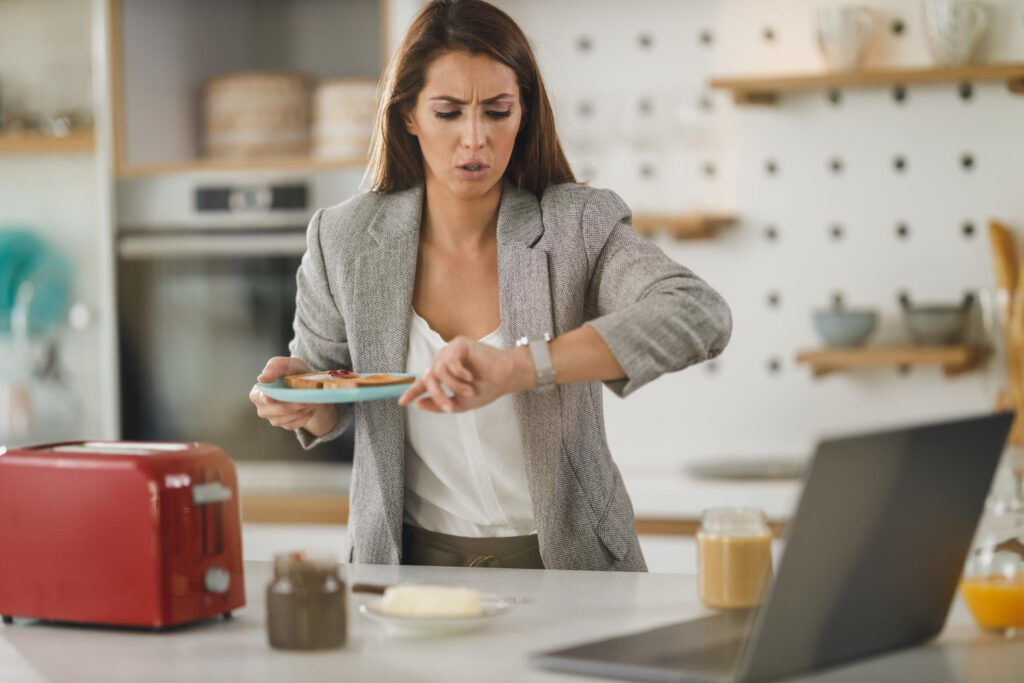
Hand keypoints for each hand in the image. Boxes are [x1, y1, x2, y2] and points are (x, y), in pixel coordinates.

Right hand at [249, 356, 338, 435]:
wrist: (310, 387)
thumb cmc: (295, 373)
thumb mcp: (289, 364)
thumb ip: (275, 365)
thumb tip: (261, 378)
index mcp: (258, 392)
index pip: (259, 398)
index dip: (265, 398)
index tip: (270, 398)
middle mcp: (262, 407)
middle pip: (279, 409)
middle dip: (296, 403)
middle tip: (308, 396)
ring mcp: (273, 418)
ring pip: (289, 417)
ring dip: (303, 408)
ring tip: (311, 399)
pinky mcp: (285, 425)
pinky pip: (295, 423)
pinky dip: (305, 415)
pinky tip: (309, 407)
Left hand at [397, 336, 534, 412]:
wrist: (506, 378)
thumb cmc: (487, 389)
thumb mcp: (460, 403)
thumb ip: (439, 404)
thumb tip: (417, 404)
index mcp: (444, 374)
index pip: (424, 382)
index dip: (413, 391)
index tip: (402, 402)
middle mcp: (444, 360)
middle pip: (429, 378)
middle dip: (438, 395)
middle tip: (450, 408)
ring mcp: (451, 351)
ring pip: (439, 371)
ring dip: (454, 385)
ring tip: (469, 390)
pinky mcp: (459, 343)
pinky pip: (449, 362)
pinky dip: (459, 373)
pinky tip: (470, 377)